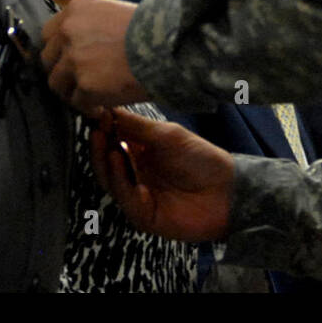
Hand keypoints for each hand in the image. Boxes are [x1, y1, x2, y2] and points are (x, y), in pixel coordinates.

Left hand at [41, 0, 148, 114]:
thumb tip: (79, 45)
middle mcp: (68, 32)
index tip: (67, 60)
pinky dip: (89, 107)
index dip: (58, 50)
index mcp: (75, 10)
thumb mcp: (113, 12)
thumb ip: (89, 26)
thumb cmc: (151, 29)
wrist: (167, 47)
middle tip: (79, 81)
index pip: (49, 34)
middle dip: (61, 72)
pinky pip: (77, 103)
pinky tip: (104, 104)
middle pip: (47, 60)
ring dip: (72, 92)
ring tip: (92, 96)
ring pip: (56, 84)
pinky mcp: (84, 86)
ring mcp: (73, 60)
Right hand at [90, 108, 233, 242]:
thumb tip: (107, 107)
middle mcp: (134, 173)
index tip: (96, 111)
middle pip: (106, 160)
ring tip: (104, 141)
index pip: (113, 139)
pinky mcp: (142, 214)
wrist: (225, 191)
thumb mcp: (167, 135)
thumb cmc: (200, 159)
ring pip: (110, 179)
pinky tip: (119, 160)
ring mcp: (137, 194)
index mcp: (140, 152)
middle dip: (99, 144)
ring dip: (105, 160)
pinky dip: (119, 179)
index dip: (104, 127)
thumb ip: (137, 125)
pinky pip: (125, 197)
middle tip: (95, 127)